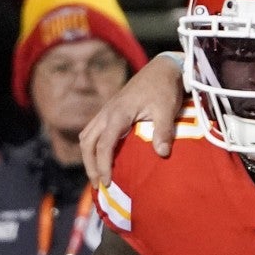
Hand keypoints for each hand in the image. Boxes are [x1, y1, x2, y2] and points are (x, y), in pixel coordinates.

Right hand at [80, 52, 184, 187]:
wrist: (163, 69)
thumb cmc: (166, 89)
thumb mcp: (167, 110)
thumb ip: (163, 131)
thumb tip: (162, 154)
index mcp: (118, 114)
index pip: (103, 145)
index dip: (103, 165)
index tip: (107, 182)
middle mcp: (107, 113)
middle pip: (88, 143)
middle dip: (91, 165)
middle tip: (99, 185)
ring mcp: (107, 111)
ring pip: (87, 136)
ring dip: (89, 157)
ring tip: (97, 175)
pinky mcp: (111, 111)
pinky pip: (94, 130)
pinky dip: (93, 146)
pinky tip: (102, 157)